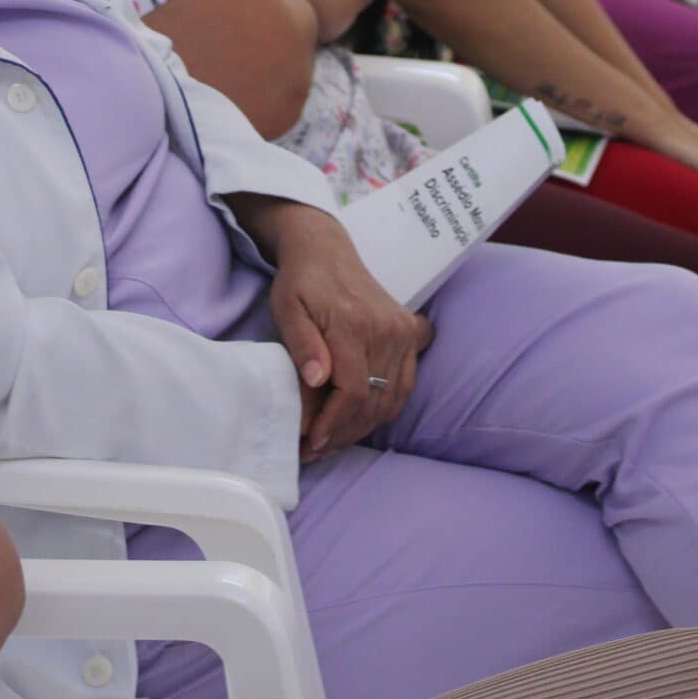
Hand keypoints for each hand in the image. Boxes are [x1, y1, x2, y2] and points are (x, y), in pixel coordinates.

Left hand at [251, 203, 433, 458]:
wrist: (325, 250)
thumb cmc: (300, 282)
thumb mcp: (287, 308)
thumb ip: (301, 344)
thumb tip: (317, 378)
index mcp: (354, 325)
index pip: (354, 392)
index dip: (333, 424)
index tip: (311, 442)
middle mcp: (386, 330)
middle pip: (374, 400)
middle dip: (344, 432)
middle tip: (316, 448)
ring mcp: (403, 331)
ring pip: (393, 397)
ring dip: (365, 425)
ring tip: (335, 438)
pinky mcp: (410, 331)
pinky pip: (407, 382)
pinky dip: (388, 406)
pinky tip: (364, 417)